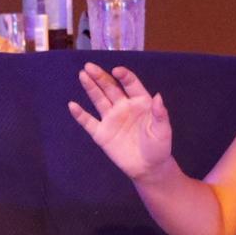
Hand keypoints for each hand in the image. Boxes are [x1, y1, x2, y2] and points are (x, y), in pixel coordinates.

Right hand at [68, 63, 173, 180]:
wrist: (148, 168)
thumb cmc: (159, 146)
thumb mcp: (163, 130)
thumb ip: (160, 114)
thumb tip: (158, 96)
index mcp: (139, 102)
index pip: (130, 84)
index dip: (124, 76)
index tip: (117, 71)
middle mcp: (123, 106)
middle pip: (110, 88)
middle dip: (100, 77)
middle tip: (89, 66)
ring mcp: (111, 119)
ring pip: (98, 99)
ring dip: (90, 87)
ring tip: (82, 75)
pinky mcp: (101, 133)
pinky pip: (88, 122)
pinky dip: (80, 114)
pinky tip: (72, 105)